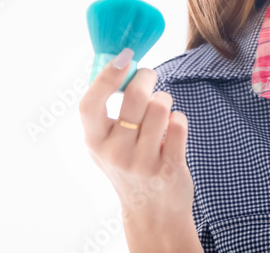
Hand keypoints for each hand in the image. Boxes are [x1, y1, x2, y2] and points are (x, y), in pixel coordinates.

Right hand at [79, 49, 198, 248]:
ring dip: (165, 101)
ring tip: (162, 113)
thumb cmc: (129, 166)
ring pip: (161, 106)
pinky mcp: (168, 167)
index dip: (106, 77)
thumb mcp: (106, 144)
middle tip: (150, 78)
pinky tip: (173, 132)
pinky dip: (179, 120)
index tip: (124, 58)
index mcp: (94, 142)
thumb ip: (107, 111)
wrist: (152, 212)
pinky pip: (179, 122)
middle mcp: (114, 153)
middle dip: (148, 78)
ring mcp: (141, 162)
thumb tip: (120, 63)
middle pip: (135, 97)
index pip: (90, 104)